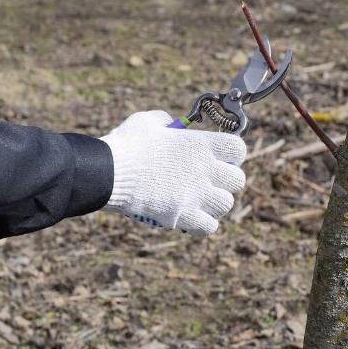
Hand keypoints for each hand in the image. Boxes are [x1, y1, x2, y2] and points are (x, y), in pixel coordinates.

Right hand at [100, 110, 246, 234]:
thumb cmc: (127, 144)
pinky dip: (202, 224)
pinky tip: (190, 216)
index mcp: (201, 144)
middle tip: (209, 179)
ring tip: (199, 199)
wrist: (108, 172)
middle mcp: (205, 170)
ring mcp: (196, 194)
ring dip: (214, 202)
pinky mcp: (183, 215)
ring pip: (226, 204)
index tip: (221, 156)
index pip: (238, 148)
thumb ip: (166, 122)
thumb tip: (171, 125)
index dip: (232, 153)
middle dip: (225, 180)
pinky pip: (209, 227)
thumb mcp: (148, 122)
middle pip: (237, 180)